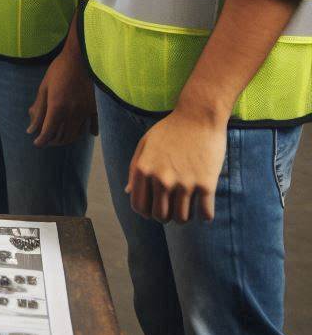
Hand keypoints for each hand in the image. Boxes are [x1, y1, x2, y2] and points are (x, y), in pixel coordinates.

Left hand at [27, 47, 97, 146]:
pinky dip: (86, 132)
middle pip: (62, 137)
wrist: (78, 59)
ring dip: (66, 139)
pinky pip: (91, 126)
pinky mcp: (93, 108)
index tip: (37, 142)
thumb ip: (38, 111)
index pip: (48, 133)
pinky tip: (84, 134)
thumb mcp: (43, 89)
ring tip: (58, 136)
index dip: (41, 141)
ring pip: (75, 134)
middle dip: (51, 141)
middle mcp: (72, 113)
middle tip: (45, 139)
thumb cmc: (57, 71)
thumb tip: (31, 129)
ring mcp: (84, 111)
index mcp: (57, 108)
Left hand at [126, 106, 226, 222]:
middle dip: (166, 215)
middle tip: (173, 206)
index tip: (155, 209)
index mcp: (143, 169)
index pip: (139, 207)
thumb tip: (128, 192)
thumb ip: (134, 169)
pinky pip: (205, 215)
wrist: (198, 115)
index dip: (146, 212)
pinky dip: (205, 216)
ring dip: (185, 216)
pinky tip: (203, 204)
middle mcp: (161, 178)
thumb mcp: (145, 144)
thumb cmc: (170, 129)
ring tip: (188, 204)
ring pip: (182, 219)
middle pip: (161, 216)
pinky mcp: (206, 184)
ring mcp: (184, 183)